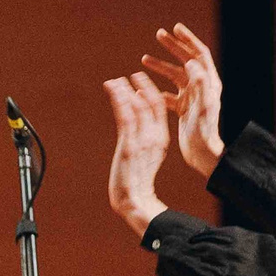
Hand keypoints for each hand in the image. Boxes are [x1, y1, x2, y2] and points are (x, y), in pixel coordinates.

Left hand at [103, 73, 172, 235]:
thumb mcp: (147, 157)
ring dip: (126, 90)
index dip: (151, 92)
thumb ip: (146, 138)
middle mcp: (155, 137)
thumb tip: (138, 125)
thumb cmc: (138, 182)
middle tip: (132, 75)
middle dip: (141, 86)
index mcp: (162, 139)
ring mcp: (143, 141)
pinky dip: (120, 100)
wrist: (135, 200)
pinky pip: (126, 116)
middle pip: (151, 103)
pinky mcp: (129, 146)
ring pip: (137, 107)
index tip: (141, 82)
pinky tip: (113, 89)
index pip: (160, 108)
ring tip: (116, 80)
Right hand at [140, 22, 225, 171]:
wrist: (203, 154)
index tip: (175, 28)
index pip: (199, 54)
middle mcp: (201, 87)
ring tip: (144, 59)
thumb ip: (199, 83)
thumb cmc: (204, 132)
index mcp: (208, 83)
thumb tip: (191, 62)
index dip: (188, 40)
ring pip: (175, 76)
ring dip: (161, 66)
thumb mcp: (202, 106)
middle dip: (173, 46)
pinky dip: (157, 88)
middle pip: (187, 60)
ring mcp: (192, 98)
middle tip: (159, 34)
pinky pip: (169, 94)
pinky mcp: (184, 109)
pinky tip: (144, 88)